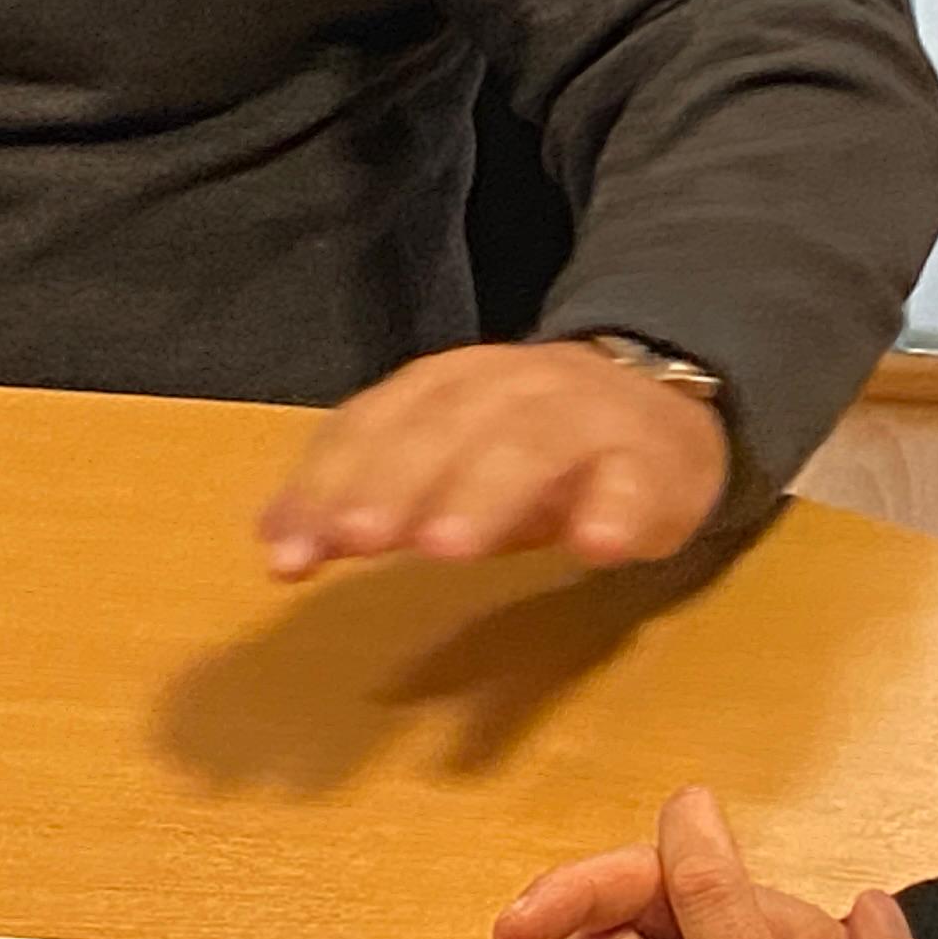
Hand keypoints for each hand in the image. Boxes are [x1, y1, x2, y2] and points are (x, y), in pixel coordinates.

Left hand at [256, 339, 728, 578]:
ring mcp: (587, 419)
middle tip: (361, 540)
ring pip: (535, 443)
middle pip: (449, 425)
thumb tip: (277, 548)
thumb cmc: (525, 446)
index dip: (329, 483)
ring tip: (447, 548)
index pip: (376, 423)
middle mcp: (512, 387)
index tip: (289, 554)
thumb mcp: (439, 461)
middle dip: (399, 481)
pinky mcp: (653, 463)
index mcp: (447, 384)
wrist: (661, 407)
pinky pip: (634, 481)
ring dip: (488, 491)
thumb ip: (362, 496)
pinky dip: (616, 510)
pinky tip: (596, 547)